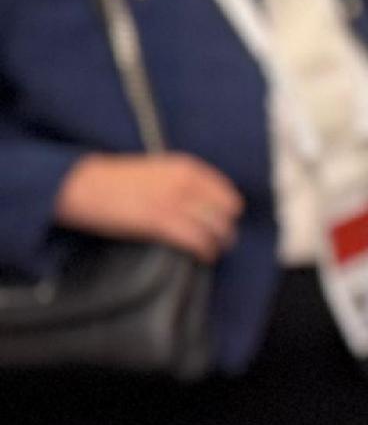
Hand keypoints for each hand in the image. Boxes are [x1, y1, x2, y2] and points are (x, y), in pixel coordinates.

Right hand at [54, 151, 241, 260]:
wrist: (83, 184)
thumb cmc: (114, 180)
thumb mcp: (156, 171)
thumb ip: (181, 182)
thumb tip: (203, 204)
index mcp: (186, 168)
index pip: (227, 194)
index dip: (227, 213)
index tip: (223, 223)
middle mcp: (186, 183)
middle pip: (227, 214)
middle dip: (225, 229)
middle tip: (219, 240)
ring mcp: (174, 202)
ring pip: (217, 229)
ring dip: (218, 243)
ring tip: (212, 251)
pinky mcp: (161, 222)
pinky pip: (198, 240)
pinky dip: (205, 252)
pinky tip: (202, 257)